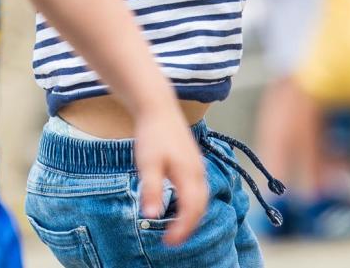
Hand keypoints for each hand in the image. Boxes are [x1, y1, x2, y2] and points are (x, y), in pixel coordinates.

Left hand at [133, 107, 207, 245]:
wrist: (158, 107)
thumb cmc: (152, 134)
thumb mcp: (147, 164)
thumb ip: (152, 190)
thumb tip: (152, 216)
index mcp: (189, 174)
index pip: (191, 210)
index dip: (182, 229)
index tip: (168, 242)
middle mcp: (198, 171)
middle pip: (201, 206)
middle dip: (189, 226)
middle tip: (172, 240)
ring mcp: (197, 165)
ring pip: (202, 198)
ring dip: (192, 215)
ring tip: (178, 228)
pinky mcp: (193, 161)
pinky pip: (199, 188)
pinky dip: (193, 203)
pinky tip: (181, 205)